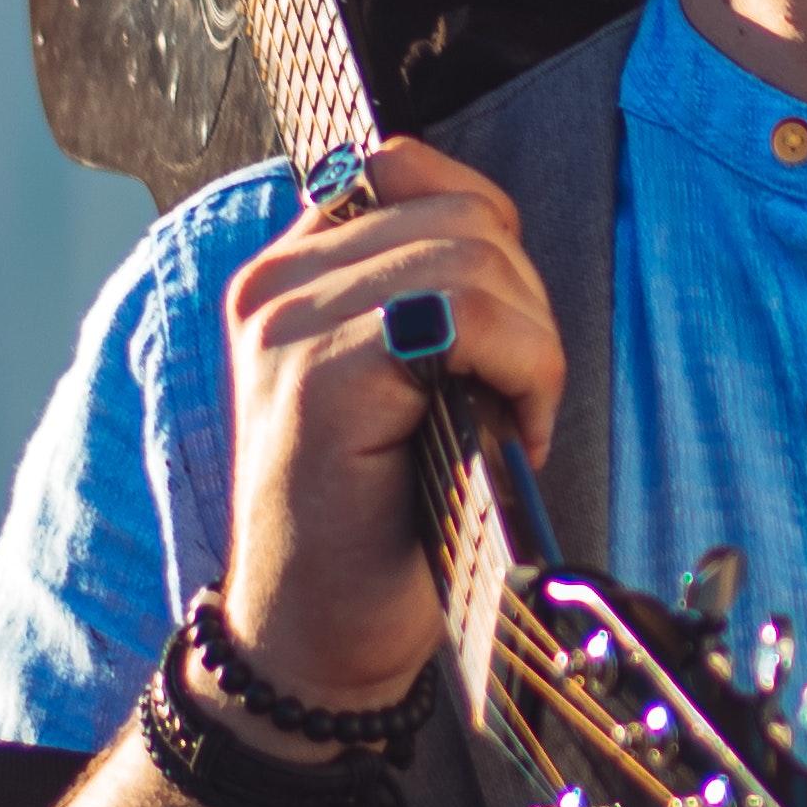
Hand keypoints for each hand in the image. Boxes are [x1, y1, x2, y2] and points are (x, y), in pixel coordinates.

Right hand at [217, 140, 567, 716]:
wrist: (315, 636)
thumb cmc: (373, 519)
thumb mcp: (396, 380)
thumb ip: (417, 290)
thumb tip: (496, 235)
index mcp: (289, 273)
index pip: (410, 169)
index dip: (489, 238)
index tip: (498, 334)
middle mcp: (275, 285)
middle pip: (462, 213)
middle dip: (525, 302)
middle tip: (517, 398)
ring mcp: (288, 325)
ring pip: (473, 254)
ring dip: (530, 343)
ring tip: (509, 420)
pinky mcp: (319, 374)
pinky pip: (463, 313)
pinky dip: (523, 367)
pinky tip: (510, 432)